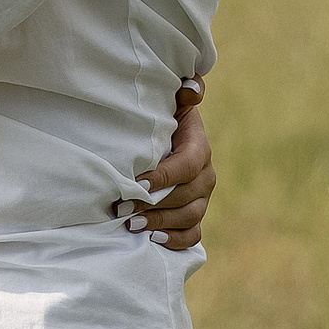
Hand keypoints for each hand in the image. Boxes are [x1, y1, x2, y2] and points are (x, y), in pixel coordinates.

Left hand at [127, 80, 214, 250]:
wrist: (163, 143)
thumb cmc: (160, 121)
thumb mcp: (170, 103)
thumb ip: (184, 93)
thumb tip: (191, 88)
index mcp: (199, 148)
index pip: (186, 166)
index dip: (163, 177)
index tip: (136, 184)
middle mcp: (206, 176)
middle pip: (186, 196)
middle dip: (153, 204)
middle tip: (122, 208)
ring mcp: (202, 199)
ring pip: (189, 216)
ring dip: (160, 223)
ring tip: (132, 225)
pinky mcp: (195, 216)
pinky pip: (193, 235)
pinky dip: (175, 240)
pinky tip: (153, 239)